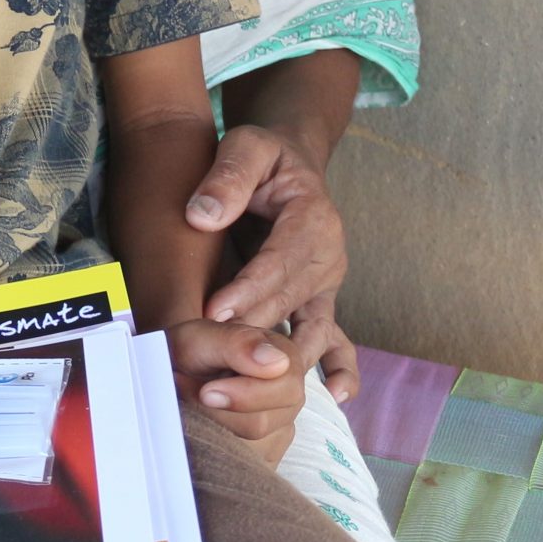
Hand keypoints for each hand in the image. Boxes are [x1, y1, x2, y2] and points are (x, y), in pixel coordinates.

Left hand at [164, 319, 306, 465]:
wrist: (165, 374)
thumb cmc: (184, 353)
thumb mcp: (200, 337)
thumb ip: (237, 343)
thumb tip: (277, 362)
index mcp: (285, 359)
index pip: (287, 388)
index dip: (245, 394)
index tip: (206, 392)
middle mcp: (288, 397)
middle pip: (262, 424)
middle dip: (215, 412)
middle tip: (183, 390)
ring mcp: (277, 431)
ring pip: (247, 450)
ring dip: (209, 429)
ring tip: (188, 403)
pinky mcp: (262, 458)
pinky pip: (239, 467)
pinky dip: (212, 448)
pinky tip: (200, 426)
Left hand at [184, 123, 359, 401]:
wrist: (290, 166)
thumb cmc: (263, 156)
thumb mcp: (246, 146)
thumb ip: (228, 177)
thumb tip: (202, 216)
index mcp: (313, 218)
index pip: (278, 261)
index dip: (248, 289)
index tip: (214, 312)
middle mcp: (329, 256)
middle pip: (291, 301)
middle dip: (255, 331)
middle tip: (215, 358)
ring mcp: (328, 284)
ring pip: (309, 328)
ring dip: (283, 360)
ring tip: (247, 387)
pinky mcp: (321, 302)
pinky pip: (335, 339)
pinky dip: (340, 367)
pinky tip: (338, 395)